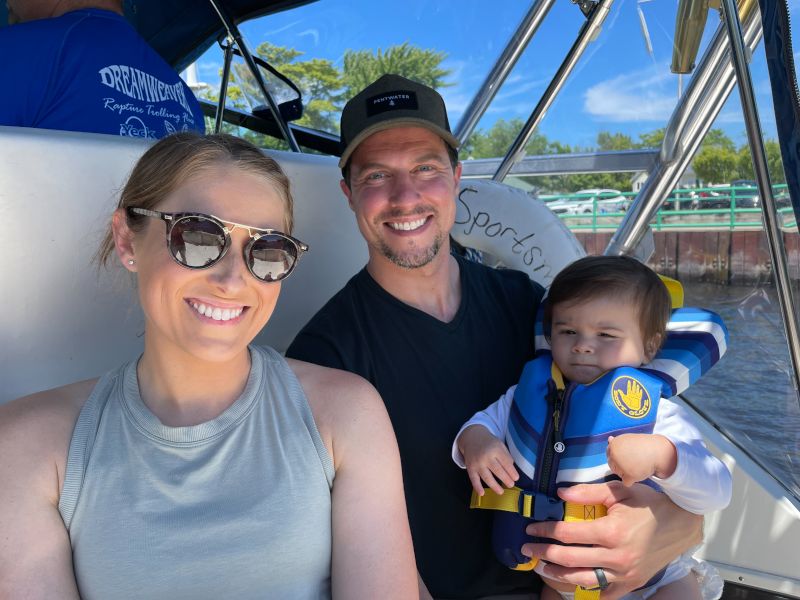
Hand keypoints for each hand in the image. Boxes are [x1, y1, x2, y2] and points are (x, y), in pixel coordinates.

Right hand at [457, 425, 518, 495]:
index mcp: (495, 449)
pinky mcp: (470, 468)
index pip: (506, 463)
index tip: (516, 478)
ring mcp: (477, 463)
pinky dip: (477, 487)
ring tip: (501, 492)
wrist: (472, 437)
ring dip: (495, 486)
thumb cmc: (489, 443)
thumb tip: (512, 471)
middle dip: (506, 479)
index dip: (512, 472)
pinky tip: (482, 494)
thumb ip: (506, 456)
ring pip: (487, 477)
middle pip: (498, 471)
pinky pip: (473, 479)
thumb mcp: (500, 445)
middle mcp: (486, 456)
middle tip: (511, 485)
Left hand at [521, 481, 702, 599]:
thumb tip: (559, 493)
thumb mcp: (619, 491)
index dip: (545, 530)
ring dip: (558, 574)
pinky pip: (605, 592)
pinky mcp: (632, 583)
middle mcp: (617, 557)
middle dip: (544, 553)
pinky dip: (587, 589)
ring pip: (583, 580)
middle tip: (527, 548)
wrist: (681, 523)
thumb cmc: (648, 504)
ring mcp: (625, 574)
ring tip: (542, 566)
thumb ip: (587, 492)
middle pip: (570, 559)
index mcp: (611, 532)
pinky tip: (572, 582)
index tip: (531, 528)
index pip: (567, 534)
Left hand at [606, 434, 676, 485]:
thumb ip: (617, 443)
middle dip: (623, 466)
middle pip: (613, 467)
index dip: (621, 457)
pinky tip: (640, 472)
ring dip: (628, 473)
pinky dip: (633, 480)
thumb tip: (609, 439)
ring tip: (638, 465)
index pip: (610, 457)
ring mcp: (621, 465)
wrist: (658, 451)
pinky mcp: (629, 475)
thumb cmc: (643, 446)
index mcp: (613, 445)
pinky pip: (627, 483)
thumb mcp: (628, 440)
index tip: (630, 454)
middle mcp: (614, 455)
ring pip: (620, 475)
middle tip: (635, 460)